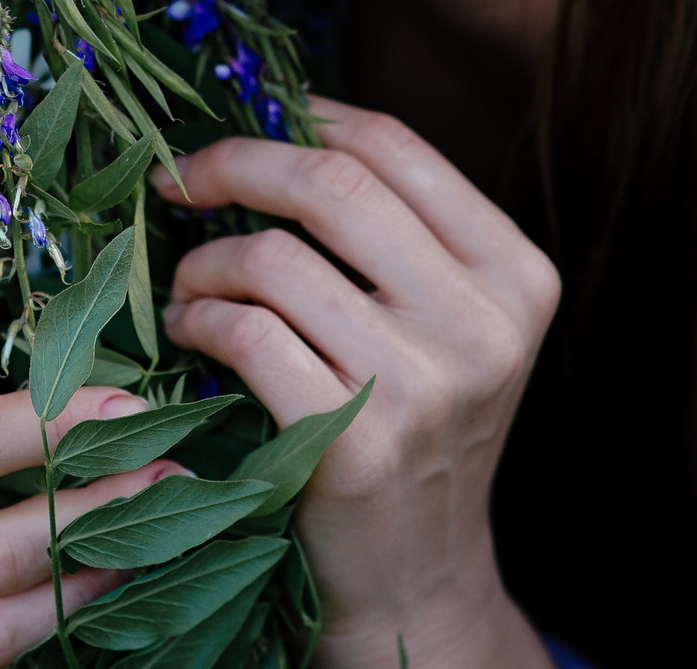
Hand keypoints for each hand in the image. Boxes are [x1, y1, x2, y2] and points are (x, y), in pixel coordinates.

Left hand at [153, 98, 560, 668]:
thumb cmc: (415, 426)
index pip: (395, 147)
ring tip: (189, 282)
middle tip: (180, 180)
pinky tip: (190, 330)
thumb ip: (396, 231)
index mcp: (517, 274)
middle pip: (332, 185)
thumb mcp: (449, 324)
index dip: (302, 117)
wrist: (420, 579)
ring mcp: (422, 387)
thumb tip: (289, 116)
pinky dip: (198, 317)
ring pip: (274, 258)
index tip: (243, 122)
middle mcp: (483, 324)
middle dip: (235, 164)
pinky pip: (245, 333)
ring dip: (205, 260)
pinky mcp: (352, 444)